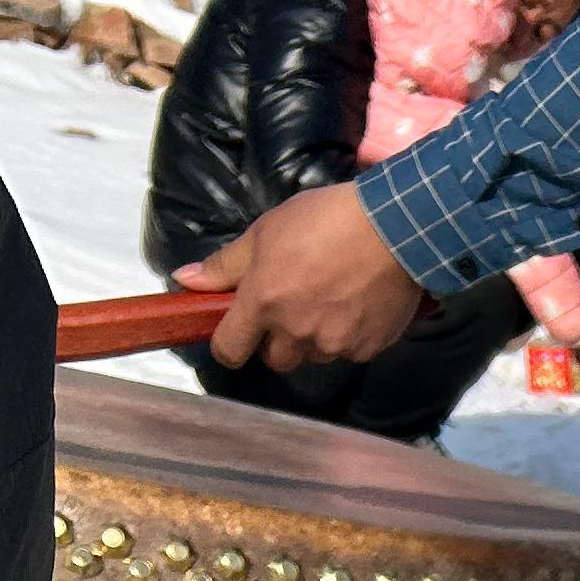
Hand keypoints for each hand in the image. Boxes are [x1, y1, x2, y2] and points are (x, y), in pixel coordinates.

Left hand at [184, 181, 422, 370]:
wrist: (394, 228)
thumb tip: (185, 280)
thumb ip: (225, 265)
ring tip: (331, 301)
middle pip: (274, 360)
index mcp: (263, 303)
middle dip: (276, 340)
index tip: (236, 332)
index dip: (229, 344)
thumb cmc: (324, 220)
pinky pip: (348, 352)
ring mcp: (333, 345)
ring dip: (314, 338)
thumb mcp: (265, 232)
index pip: (229, 350)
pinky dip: (349, 335)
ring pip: (313, 355)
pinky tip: (358, 304)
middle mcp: (295, 332)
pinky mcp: (367, 349)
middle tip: (291, 307)